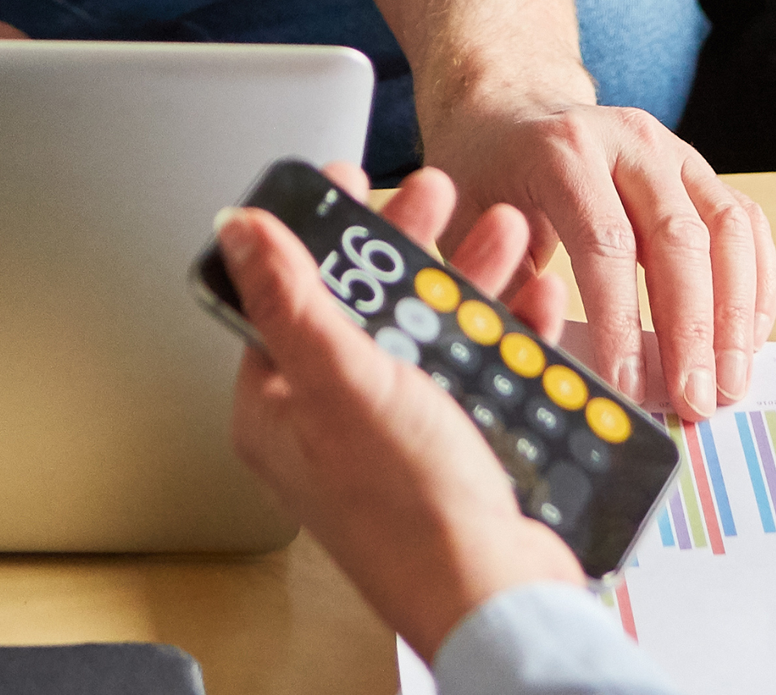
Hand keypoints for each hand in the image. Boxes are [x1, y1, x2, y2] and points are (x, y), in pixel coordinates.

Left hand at [218, 160, 582, 659]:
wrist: (499, 598)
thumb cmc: (414, 514)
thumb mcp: (347, 384)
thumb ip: (292, 301)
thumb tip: (239, 231)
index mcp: (283, 404)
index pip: (288, 292)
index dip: (322, 231)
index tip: (353, 178)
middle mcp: (332, 416)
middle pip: (365, 300)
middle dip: (410, 242)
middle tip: (440, 194)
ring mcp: (395, 430)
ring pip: (427, 325)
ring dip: (469, 274)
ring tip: (507, 231)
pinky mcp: (453, 444)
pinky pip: (475, 365)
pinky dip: (506, 328)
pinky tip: (535, 298)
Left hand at [423, 80, 775, 421]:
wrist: (511, 101)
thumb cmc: (485, 170)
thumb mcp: (464, 223)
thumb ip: (504, 287)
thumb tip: (549, 366)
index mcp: (563, 151)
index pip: (606, 243)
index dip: (621, 322)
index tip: (628, 388)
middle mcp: (627, 140)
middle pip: (679, 237)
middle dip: (693, 330)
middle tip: (696, 403)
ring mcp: (671, 149)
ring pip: (727, 227)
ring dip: (736, 313)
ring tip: (729, 383)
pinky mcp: (697, 167)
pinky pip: (745, 221)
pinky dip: (755, 282)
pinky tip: (747, 339)